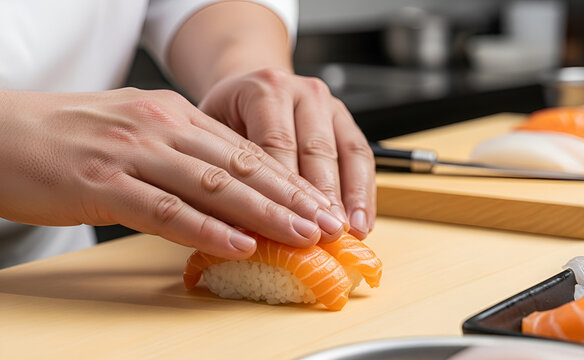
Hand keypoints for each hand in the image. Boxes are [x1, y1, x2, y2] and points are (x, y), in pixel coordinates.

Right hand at [0, 88, 346, 258]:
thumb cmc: (66, 135)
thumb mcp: (135, 131)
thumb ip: (181, 153)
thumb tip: (227, 188)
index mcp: (173, 114)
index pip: (245, 149)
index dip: (289, 179)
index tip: (321, 202)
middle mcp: (162, 127)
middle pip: (242, 166)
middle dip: (292, 197)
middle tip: (328, 222)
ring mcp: (134, 153)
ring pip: (215, 185)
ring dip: (265, 213)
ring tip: (302, 235)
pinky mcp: (105, 182)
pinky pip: (166, 209)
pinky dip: (208, 228)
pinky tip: (239, 243)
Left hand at [198, 69, 375, 238]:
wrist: (252, 88)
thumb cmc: (227, 119)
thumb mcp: (211, 136)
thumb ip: (222, 173)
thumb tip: (230, 228)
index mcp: (264, 89)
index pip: (276, 144)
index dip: (284, 190)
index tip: (288, 227)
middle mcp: (302, 91)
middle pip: (316, 150)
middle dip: (323, 198)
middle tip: (326, 236)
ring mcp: (329, 104)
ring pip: (346, 153)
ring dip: (351, 197)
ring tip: (351, 233)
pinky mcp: (347, 120)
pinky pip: (362, 156)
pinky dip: (365, 192)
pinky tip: (362, 222)